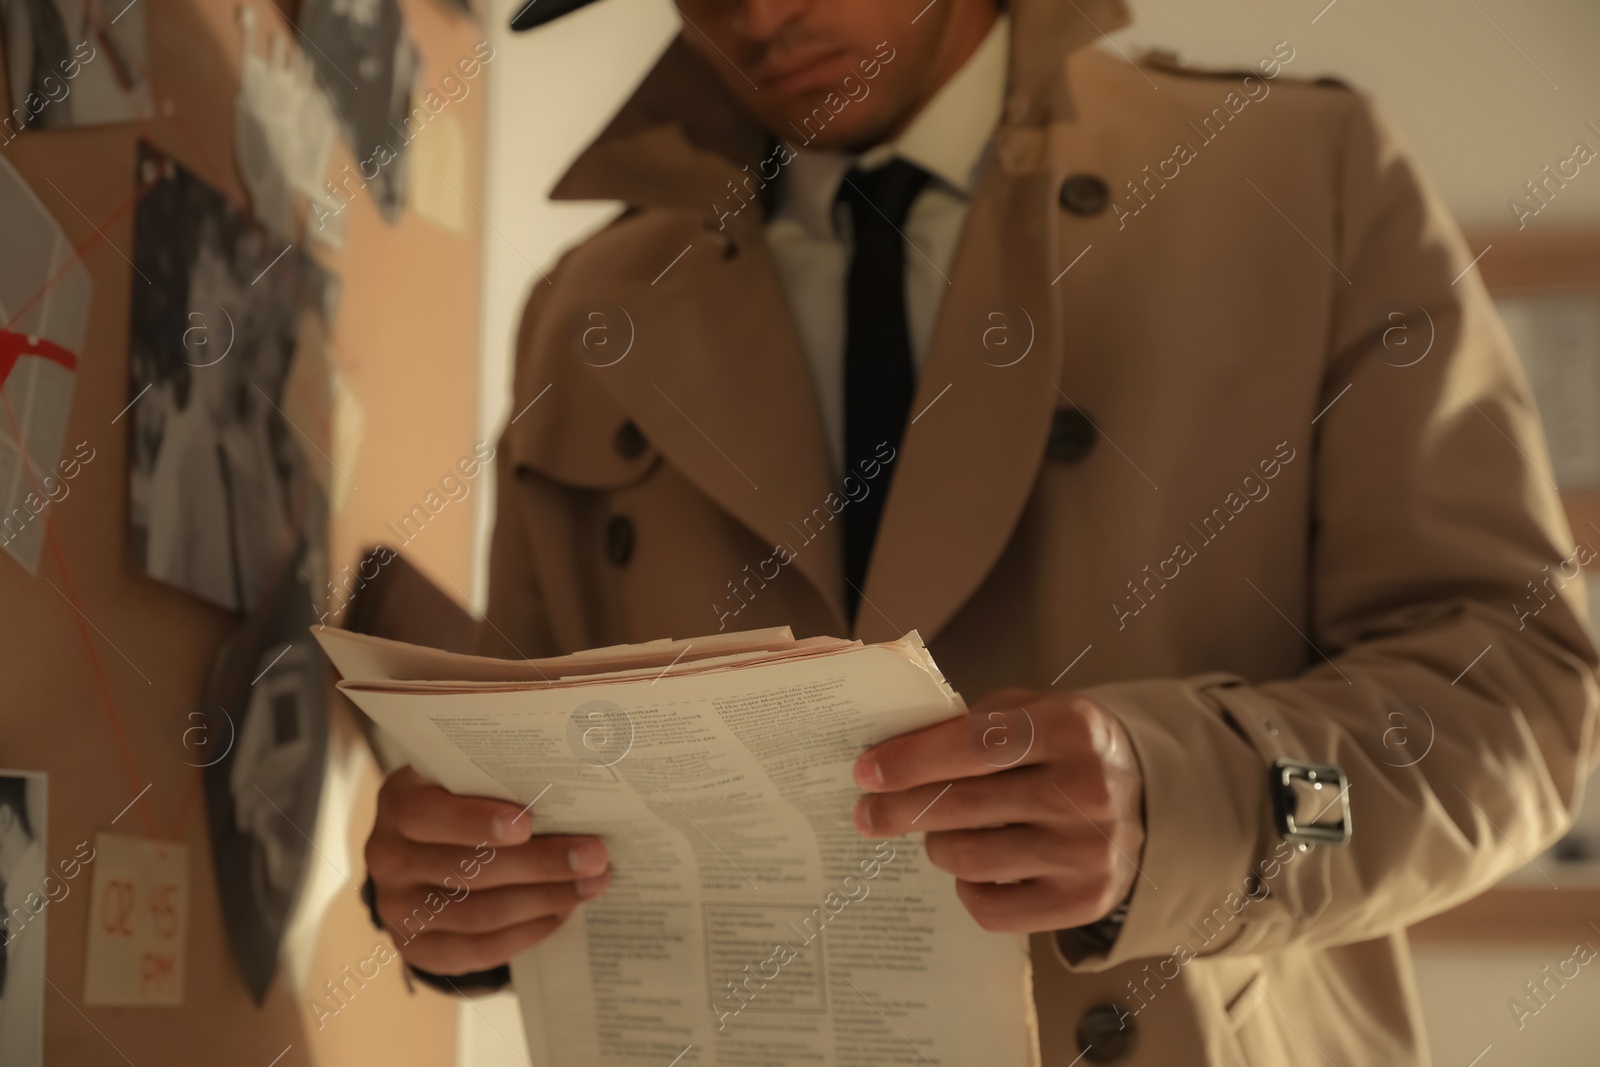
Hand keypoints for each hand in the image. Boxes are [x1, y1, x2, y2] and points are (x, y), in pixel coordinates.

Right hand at [365, 767, 611, 975]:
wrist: (423, 852)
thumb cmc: (462, 802)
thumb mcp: (466, 781)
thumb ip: (500, 781)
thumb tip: (573, 787)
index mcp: (399, 803)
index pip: (426, 815)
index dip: (476, 821)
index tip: (529, 823)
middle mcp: (389, 858)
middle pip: (467, 869)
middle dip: (540, 863)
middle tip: (595, 856)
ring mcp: (398, 909)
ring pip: (479, 913)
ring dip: (545, 899)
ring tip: (591, 884)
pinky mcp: (418, 948)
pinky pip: (477, 949)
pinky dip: (527, 932)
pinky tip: (562, 913)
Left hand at [852, 688, 1144, 933]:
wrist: (1144, 798)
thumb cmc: (1065, 748)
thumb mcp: (1032, 711)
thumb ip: (970, 724)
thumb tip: (889, 756)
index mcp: (1072, 727)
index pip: (972, 745)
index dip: (910, 760)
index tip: (865, 772)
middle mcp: (1087, 790)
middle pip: (962, 806)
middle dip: (900, 810)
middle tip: (867, 813)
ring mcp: (1089, 851)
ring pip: (968, 858)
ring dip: (936, 844)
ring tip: (937, 831)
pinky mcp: (1084, 901)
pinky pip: (990, 907)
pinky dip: (966, 886)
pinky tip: (972, 865)